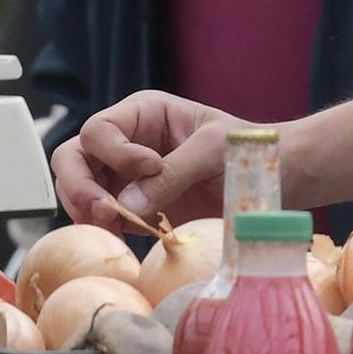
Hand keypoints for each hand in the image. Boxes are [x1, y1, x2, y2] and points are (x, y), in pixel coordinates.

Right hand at [49, 89, 238, 233]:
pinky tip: (122, 239)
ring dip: (87, 211)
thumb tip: (127, 205)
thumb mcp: (216, 151)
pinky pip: (102, 219)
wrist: (279, 180)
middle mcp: (127, 143)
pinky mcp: (135, 209)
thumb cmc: (250, 151)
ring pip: (79, 191)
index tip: (152, 169)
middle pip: (73, 158)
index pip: (100, 130)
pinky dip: (103, 230)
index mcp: (143, 114)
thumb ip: (174, 172)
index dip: (115, 153)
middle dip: (79, 186)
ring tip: (114, 228)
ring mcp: (127, 178)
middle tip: (103, 211)